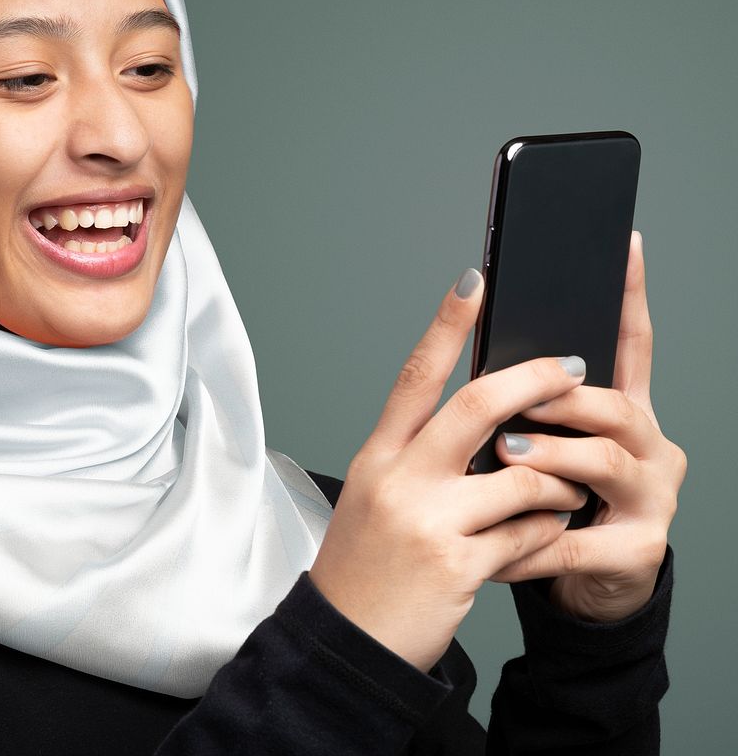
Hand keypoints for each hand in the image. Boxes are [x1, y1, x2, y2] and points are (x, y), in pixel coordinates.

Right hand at [309, 268, 591, 673]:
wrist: (348, 639)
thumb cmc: (364, 564)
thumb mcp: (377, 495)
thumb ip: (421, 456)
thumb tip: (486, 420)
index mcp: (379, 456)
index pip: (416, 374)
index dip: (447, 323)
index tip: (475, 281)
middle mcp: (400, 479)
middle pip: (478, 405)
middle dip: (534, 379)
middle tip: (571, 367)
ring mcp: (429, 521)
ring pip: (521, 473)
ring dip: (558, 478)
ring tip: (565, 487)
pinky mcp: (460, 565)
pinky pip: (529, 534)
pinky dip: (547, 531)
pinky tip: (544, 535)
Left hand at [491, 231, 686, 621]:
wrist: (587, 586)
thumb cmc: (554, 501)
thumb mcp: (547, 446)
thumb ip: (530, 404)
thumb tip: (484, 350)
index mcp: (624, 412)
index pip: (632, 344)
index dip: (629, 296)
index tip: (625, 243)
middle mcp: (649, 446)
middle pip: (615, 405)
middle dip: (562, 397)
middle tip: (517, 397)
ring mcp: (651, 497)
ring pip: (604, 461)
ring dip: (547, 456)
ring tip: (504, 455)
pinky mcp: (638, 549)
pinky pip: (578, 539)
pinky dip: (530, 538)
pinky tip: (495, 543)